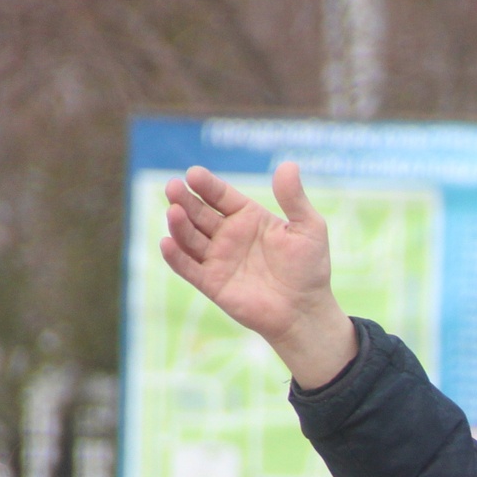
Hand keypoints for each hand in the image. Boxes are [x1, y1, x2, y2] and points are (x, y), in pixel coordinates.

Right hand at [160, 163, 358, 388]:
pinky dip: (175, 256)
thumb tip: (288, 164)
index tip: (194, 174)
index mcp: (248, 217)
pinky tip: (167, 242)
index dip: (207, 185)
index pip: (220, 195)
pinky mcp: (212, 284)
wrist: (306, 312)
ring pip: (189, 237)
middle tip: (173, 187)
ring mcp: (218, 259)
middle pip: (199, 212)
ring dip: (178, 224)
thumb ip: (295, 199)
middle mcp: (228, 235)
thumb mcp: (309, 229)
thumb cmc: (309, 269)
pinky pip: (188, 268)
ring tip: (174, 212)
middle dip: (185, 199)